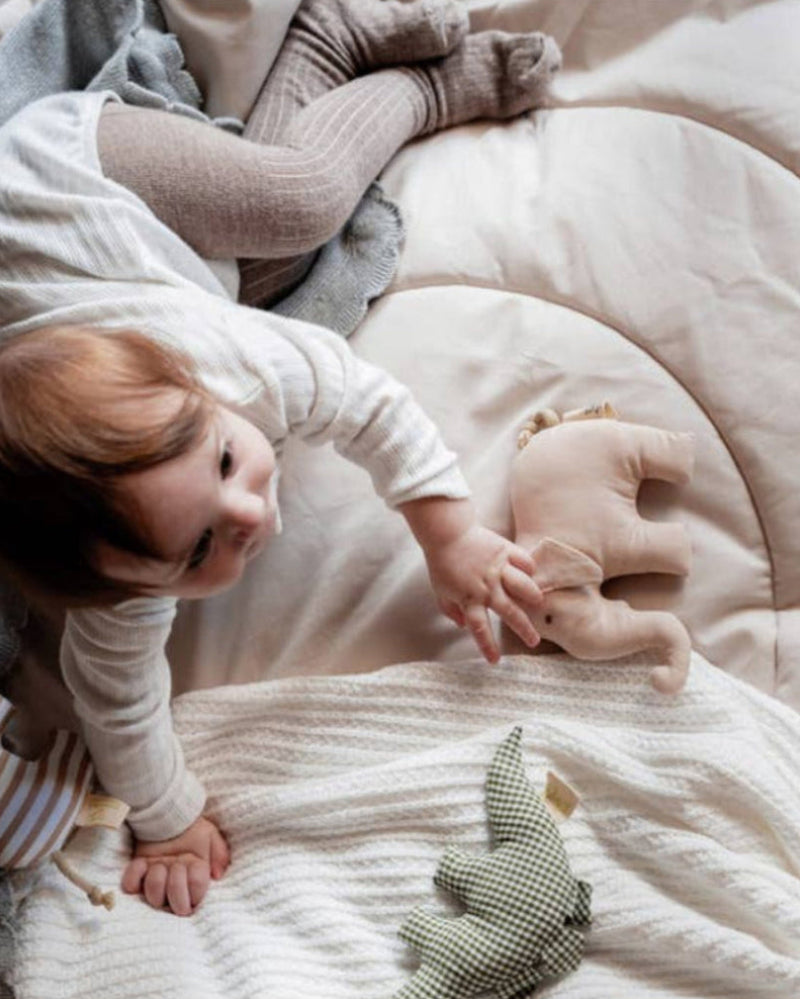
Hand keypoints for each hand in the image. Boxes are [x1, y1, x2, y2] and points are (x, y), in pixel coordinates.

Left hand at [122, 815, 229, 915]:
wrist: (167, 814)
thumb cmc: (190, 826)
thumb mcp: (210, 834)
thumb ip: (220, 853)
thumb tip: (217, 875)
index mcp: (195, 874)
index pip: (198, 890)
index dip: (195, 885)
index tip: (193, 867)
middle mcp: (175, 882)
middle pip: (176, 901)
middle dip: (176, 887)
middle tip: (176, 868)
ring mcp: (156, 879)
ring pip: (154, 895)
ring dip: (156, 879)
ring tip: (158, 865)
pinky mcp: (137, 874)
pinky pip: (131, 885)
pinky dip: (134, 876)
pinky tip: (142, 863)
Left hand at [400, 497, 542, 662]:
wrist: (446, 533)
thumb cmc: (442, 563)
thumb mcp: (440, 591)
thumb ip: (451, 610)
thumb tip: (462, 625)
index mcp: (469, 599)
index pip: (479, 628)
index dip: (488, 646)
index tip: (496, 661)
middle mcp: (486, 587)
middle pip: (509, 613)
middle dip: (524, 630)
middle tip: (534, 641)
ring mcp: (498, 568)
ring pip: (523, 586)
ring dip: (532, 596)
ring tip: (538, 603)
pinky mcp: (505, 551)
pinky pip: (523, 561)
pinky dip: (529, 567)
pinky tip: (531, 572)